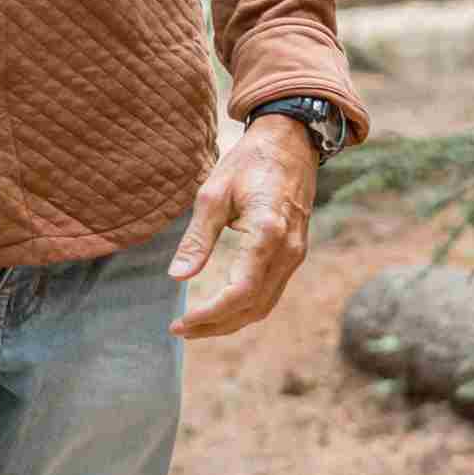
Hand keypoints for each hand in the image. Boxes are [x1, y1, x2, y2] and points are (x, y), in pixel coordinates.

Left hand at [168, 114, 321, 339]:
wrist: (291, 143)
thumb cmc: (249, 162)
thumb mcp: (213, 194)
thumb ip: (197, 239)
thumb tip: (177, 277)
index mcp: (267, 232)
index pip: (240, 291)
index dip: (210, 314)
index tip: (181, 322)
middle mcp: (288, 250)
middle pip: (253, 306)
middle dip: (216, 325)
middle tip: (180, 331)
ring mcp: (296, 254)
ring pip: (264, 305)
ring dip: (231, 322)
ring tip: (196, 326)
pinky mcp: (295, 254)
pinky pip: (271, 292)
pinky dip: (246, 308)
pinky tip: (222, 309)